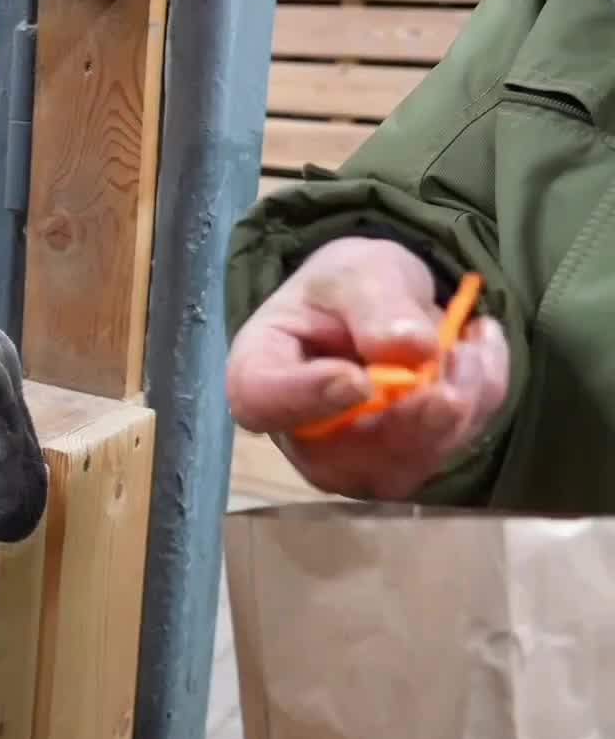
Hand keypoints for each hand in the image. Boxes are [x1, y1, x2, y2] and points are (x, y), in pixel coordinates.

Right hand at [225, 237, 509, 499]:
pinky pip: (443, 454)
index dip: (306, 398)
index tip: (357, 380)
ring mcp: (346, 459)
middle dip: (406, 425)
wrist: (378, 304)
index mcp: (260, 370)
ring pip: (398, 468)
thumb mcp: (356, 271)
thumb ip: (374, 303)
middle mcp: (295, 431)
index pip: (262, 401)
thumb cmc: (346, 286)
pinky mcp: (397, 465)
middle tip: (453, 371)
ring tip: (471, 347)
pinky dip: (477, 405)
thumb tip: (410, 347)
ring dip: (452, 413)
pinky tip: (478, 355)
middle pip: (337, 459)